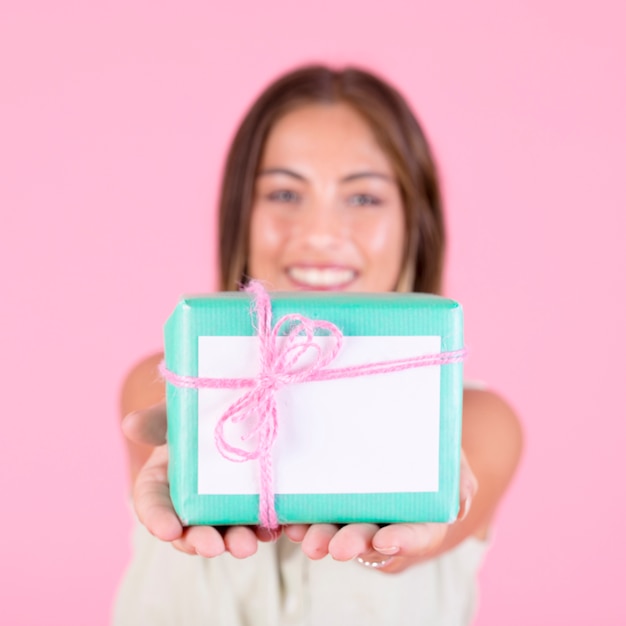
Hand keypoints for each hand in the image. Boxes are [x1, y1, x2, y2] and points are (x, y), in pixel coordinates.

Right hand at [122, 403, 275, 557]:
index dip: (158, 520)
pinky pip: (262, 521)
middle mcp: (190, 502)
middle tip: (213, 547)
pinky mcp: (254, 504)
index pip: (153, 506)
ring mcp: (223, 507)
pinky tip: (279, 529)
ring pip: (227, 531)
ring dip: (236, 541)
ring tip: (248, 545)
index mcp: (162, 482)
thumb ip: (155, 421)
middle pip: (190, 529)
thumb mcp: (175, 412)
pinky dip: (269, 528)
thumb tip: (130, 424)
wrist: (234, 402)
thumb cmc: (195, 411)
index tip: (168, 531)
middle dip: (200, 541)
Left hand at [283, 450, 477, 572]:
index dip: (403, 541)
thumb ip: (459, 480)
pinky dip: (302, 518)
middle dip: (353, 543)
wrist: (405, 438)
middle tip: (337, 547)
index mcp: (424, 519)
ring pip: (339, 531)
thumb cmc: (432, 453)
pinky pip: (316, 514)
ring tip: (307, 538)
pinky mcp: (333, 504)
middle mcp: (388, 523)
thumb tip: (461, 498)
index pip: (418, 535)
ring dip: (322, 536)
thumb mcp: (451, 461)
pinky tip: (291, 520)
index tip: (385, 540)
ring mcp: (358, 516)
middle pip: (372, 539)